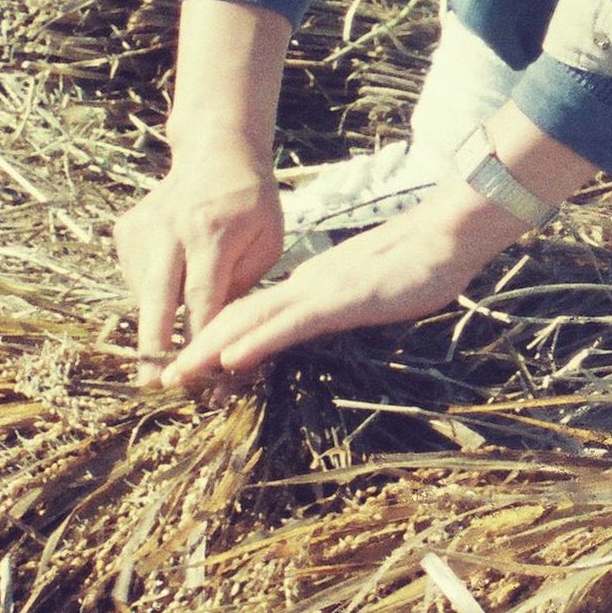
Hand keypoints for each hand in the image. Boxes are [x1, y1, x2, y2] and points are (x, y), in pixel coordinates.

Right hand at [115, 157, 284, 364]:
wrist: (215, 152)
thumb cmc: (251, 202)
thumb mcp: (266, 240)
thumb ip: (243, 283)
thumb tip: (220, 329)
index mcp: (212, 232)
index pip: (202, 296)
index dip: (198, 336)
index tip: (198, 371)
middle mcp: (171, 229)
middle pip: (158, 297)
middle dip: (154, 344)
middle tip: (150, 383)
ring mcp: (143, 228)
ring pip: (142, 291)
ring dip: (153, 322)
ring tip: (164, 348)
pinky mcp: (126, 229)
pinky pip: (134, 276)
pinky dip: (149, 294)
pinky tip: (168, 289)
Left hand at [159, 189, 517, 391]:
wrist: (447, 235)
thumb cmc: (417, 265)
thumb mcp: (368, 292)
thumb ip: (338, 304)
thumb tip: (312, 319)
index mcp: (310, 286)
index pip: (254, 313)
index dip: (217, 336)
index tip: (190, 363)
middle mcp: (305, 286)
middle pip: (240, 316)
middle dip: (198, 347)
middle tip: (164, 377)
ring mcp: (321, 291)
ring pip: (254, 320)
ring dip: (211, 348)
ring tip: (177, 372)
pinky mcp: (341, 299)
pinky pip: (290, 323)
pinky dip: (255, 340)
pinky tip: (228, 358)